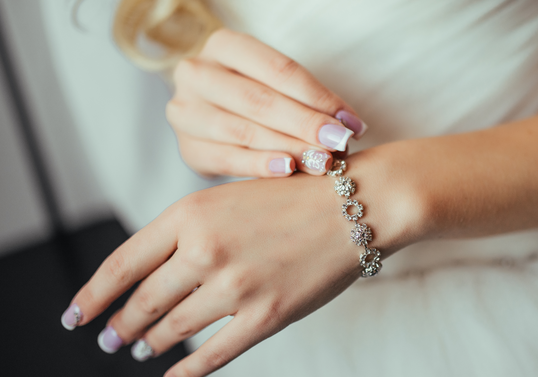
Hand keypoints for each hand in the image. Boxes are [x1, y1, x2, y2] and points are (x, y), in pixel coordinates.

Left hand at [59, 165, 407, 376]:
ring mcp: (236, 286)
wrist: (356, 204)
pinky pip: (214, 353)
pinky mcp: (266, 316)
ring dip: (149, 344)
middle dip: (120, 325)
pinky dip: (187, 372)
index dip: (92, 295)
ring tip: (139, 351)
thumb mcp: (227, 196)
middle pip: (144, 301)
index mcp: (190, 214)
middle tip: (108, 339)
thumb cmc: (292, 194)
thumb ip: (186, 230)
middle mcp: (205, 250)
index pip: (123, 263)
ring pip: (174, 328)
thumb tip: (149, 271)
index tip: (74, 315)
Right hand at [167, 28, 367, 177]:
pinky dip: (259, 165)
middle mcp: (197, 73)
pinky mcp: (188, 148)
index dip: (317, 97)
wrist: (210, 116)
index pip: (278, 69)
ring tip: (321, 162)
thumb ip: (308, 101)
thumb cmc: (255, 96)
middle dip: (305, 124)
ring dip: (288, 148)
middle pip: (259, 100)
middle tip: (340, 144)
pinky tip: (287, 171)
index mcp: (224, 45)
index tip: (351, 122)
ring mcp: (186, 111)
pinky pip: (227, 158)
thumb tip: (351, 125)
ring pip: (243, 131)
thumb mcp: (277, 85)